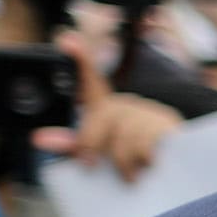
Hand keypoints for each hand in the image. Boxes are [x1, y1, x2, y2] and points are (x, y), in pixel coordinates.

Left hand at [31, 32, 181, 180]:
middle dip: (90, 140)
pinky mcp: (171, 126)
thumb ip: (73, 145)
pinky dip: (140, 157)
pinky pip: (144, 139)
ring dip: (120, 159)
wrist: (178, 177)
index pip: (93, 82)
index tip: (66, 38)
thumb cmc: (135, 167)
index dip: (81, 60)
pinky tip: (148, 165)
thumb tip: (38, 137)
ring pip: (123, 131)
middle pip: (104, 112)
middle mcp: (131, 106)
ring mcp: (153, 113)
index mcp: (111, 111)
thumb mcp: (102, 156)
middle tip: (88, 164)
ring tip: (128, 176)